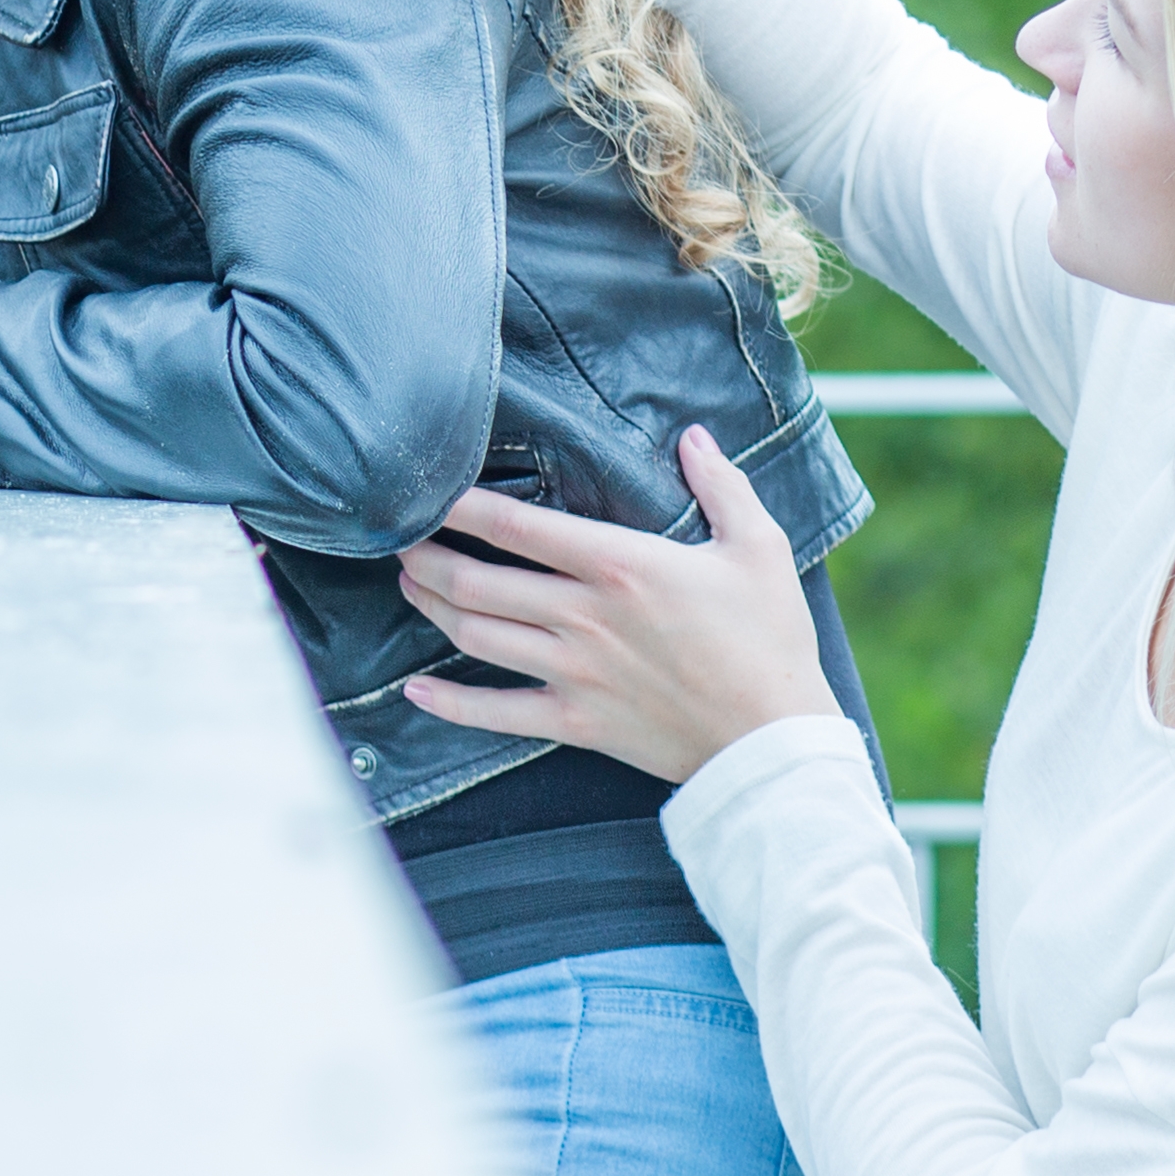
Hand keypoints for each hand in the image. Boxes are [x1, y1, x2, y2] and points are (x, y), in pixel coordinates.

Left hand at [392, 429, 835, 783]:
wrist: (776, 738)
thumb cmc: (771, 639)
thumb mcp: (759, 547)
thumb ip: (721, 486)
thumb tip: (695, 437)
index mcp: (619, 564)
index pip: (515, 525)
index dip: (458, 505)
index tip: (426, 490)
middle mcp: (582, 616)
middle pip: (475, 580)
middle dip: (424, 556)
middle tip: (398, 539)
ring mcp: (572, 672)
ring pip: (473, 635)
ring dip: (430, 608)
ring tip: (409, 586)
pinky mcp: (574, 722)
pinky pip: (492, 713)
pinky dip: (446, 703)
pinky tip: (414, 689)